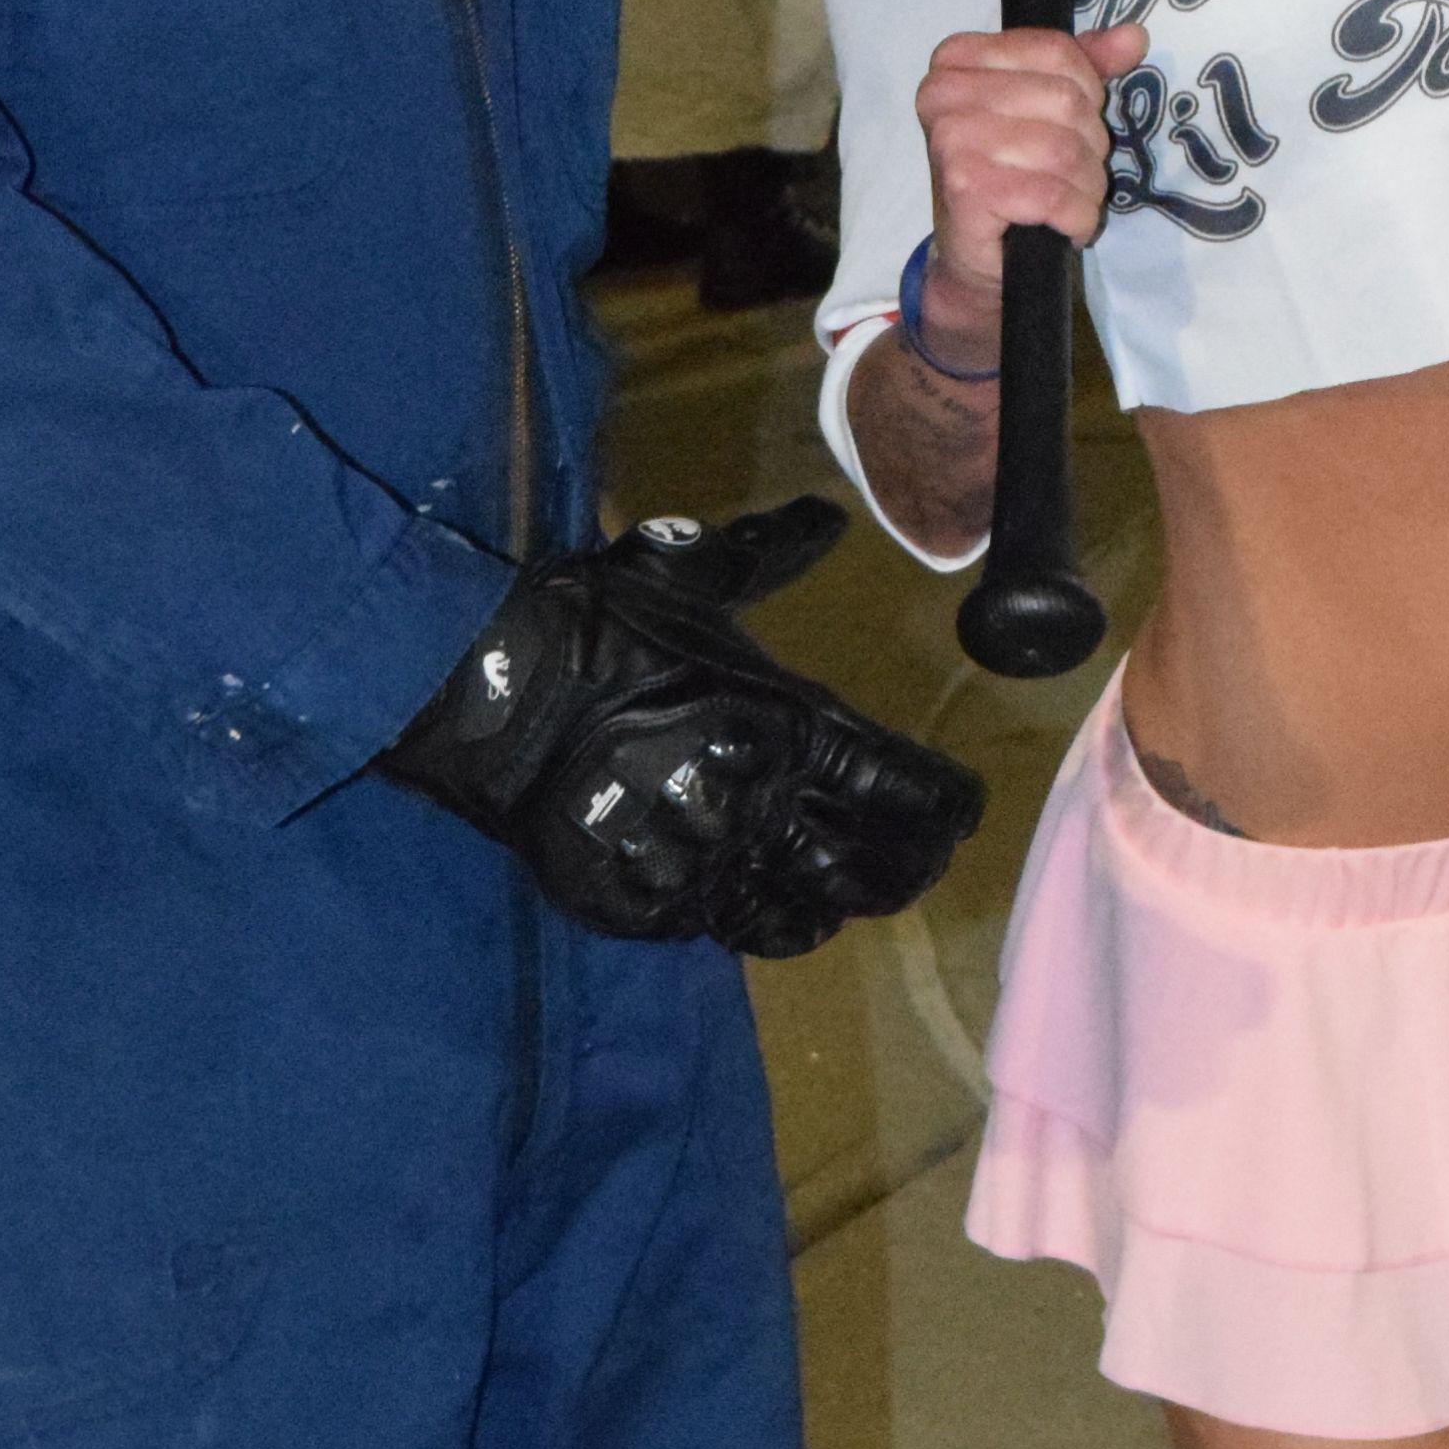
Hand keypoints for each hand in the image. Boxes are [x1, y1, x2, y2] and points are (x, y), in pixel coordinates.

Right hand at [380, 501, 983, 953]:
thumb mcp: (686, 568)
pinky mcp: (655, 904)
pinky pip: (739, 933)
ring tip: (856, 890)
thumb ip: (766, 551)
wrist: (485, 695)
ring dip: (848, 901)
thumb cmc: (595, 625)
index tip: (962, 809)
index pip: (909, 789)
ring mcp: (711, 861)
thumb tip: (828, 516)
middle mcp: (767, 803)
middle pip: (881, 865)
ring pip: (817, 911)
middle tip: (922, 858)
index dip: (948, 807)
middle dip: (913, 866)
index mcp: (794, 723)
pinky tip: (785, 914)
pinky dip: (775, 928)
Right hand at [914, 22, 1147, 332]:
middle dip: (1089, 147)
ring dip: (1086, 187)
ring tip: (1069, 202)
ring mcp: (952, 140)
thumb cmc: (1009, 176)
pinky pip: (1055, 195)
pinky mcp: (967, 188)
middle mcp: (945, 93)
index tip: (1070, 127)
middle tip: (1070, 175)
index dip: (1087, 93)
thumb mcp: (1044, 110)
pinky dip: (1077, 217)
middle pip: (1067, 101)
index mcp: (958, 60)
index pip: (1057, 52)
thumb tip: (1134, 36)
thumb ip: (1084, 67)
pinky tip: (1065, 226)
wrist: (973, 257)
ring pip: (1067, 150)